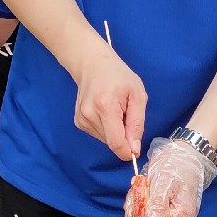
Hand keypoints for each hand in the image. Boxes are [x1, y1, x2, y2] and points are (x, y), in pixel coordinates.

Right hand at [73, 44, 145, 162]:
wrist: (93, 64)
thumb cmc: (118, 76)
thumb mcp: (138, 95)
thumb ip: (137, 124)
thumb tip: (134, 149)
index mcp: (105, 106)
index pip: (115, 142)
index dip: (127, 152)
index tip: (136, 150)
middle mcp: (89, 114)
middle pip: (111, 142)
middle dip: (123, 136)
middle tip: (127, 115)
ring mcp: (81, 118)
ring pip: (105, 140)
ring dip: (115, 131)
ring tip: (116, 110)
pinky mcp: (78, 121)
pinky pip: (99, 135)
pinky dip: (107, 128)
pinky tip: (106, 112)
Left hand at [125, 137, 216, 216]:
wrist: (184, 152)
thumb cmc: (177, 164)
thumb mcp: (165, 181)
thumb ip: (158, 204)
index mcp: (182, 214)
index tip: (135, 210)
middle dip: (138, 215)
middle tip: (135, 196)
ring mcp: (170, 211)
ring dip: (137, 207)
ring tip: (137, 189)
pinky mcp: (164, 205)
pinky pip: (148, 211)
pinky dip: (139, 202)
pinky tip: (138, 190)